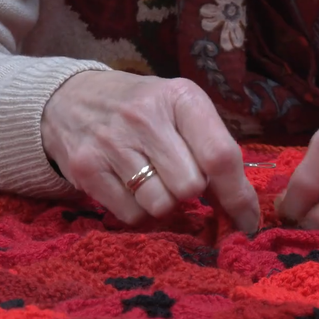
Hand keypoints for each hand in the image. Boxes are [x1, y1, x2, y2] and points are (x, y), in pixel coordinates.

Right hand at [42, 70, 259, 232]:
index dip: (238, 196)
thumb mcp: (180, 112)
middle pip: (190, 187)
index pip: (219, 156)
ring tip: (152, 179)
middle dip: (191, 192)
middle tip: (177, 176)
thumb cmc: (142, 109)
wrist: (70, 99)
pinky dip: (138, 210)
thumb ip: (212, 151)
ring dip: (164, 203)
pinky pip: (131, 215)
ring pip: (161, 205)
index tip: (247, 221)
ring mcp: (111, 142)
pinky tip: (130, 185)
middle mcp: (145, 116)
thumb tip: (242, 210)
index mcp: (180, 98)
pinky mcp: (85, 168)